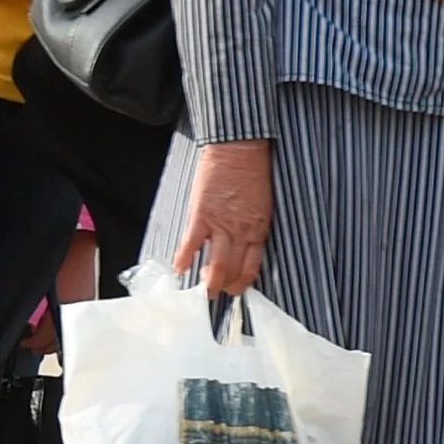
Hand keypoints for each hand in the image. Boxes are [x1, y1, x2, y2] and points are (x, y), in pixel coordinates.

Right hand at [171, 138, 275, 298]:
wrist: (239, 150)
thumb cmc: (253, 174)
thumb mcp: (263, 204)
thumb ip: (255, 226)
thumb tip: (245, 243)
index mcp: (258, 230)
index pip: (251, 267)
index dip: (242, 283)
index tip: (235, 289)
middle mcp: (241, 232)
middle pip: (232, 270)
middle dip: (223, 286)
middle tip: (215, 293)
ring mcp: (221, 225)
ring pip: (216, 264)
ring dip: (208, 281)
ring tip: (202, 289)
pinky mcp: (202, 215)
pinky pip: (192, 244)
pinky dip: (184, 258)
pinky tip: (179, 268)